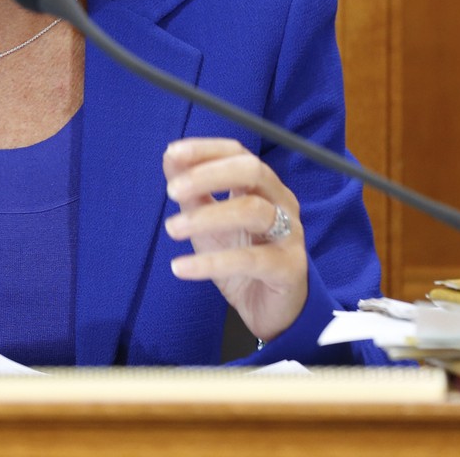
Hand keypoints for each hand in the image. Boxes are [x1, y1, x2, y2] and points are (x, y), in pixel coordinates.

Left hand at [162, 137, 307, 343]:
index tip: (172, 153)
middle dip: (209, 175)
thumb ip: (193, 191)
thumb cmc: (241, 255)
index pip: (238, 153)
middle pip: (252, 171)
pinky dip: (211, 263)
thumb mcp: (210, 221)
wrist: (269, 309)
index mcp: (262, 185)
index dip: (206, 150)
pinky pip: (249, 260)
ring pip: (252, 210)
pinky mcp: (288, 268)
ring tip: (172, 228)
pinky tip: (181, 268)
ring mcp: (289, 233)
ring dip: (206, 217)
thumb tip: (170, 156)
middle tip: (171, 191)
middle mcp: (281, 202)